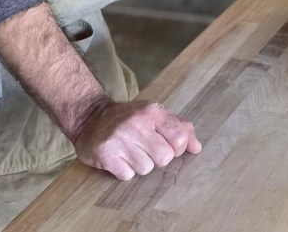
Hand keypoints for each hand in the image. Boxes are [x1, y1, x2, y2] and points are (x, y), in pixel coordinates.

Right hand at [71, 100, 201, 180]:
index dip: (177, 148)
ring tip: (130, 151)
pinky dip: (125, 170)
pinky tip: (119, 158)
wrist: (91, 118)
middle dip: (158, 158)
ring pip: (146, 169)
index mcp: (153, 112)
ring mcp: (120, 139)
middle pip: (165, 158)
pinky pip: (127, 175)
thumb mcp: (155, 115)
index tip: (168, 146)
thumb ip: (179, 128)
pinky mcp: (106, 154)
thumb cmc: (129, 119)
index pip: (180, 138)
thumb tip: (197, 148)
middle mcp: (137, 123)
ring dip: (140, 164)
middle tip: (145, 149)